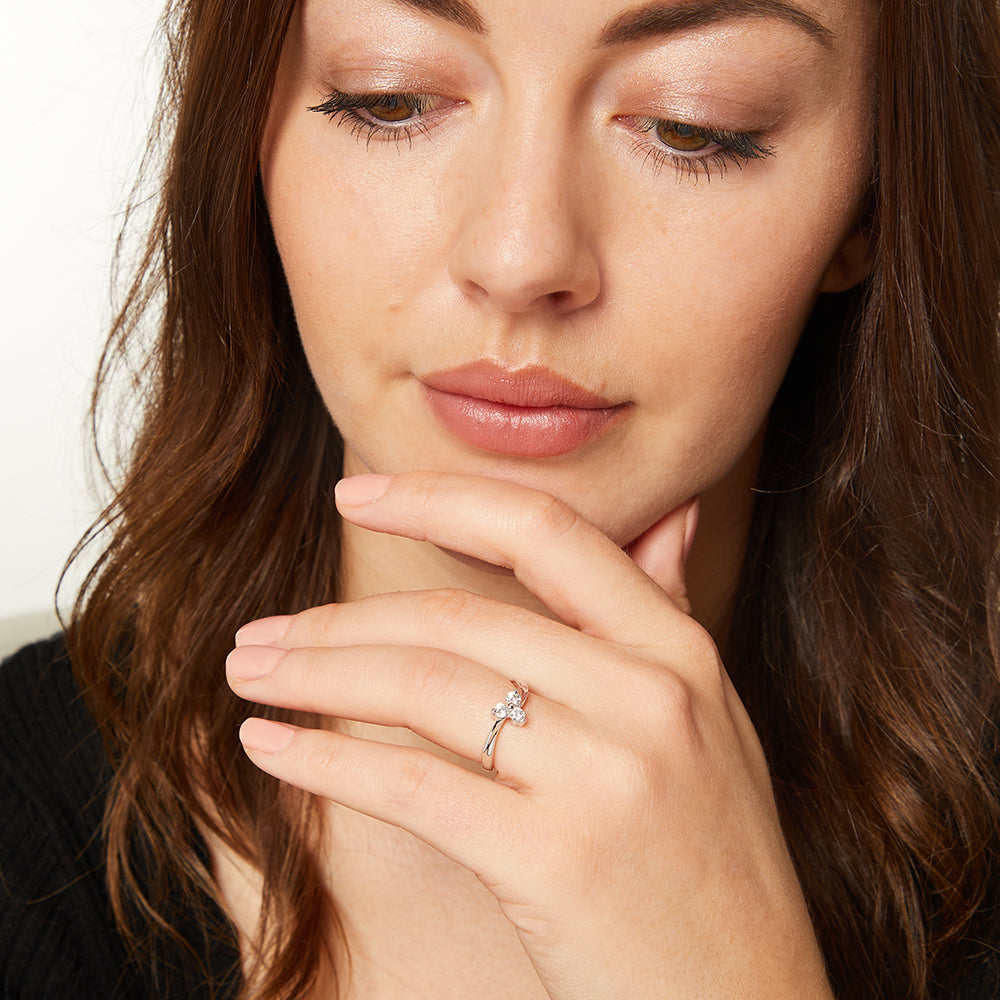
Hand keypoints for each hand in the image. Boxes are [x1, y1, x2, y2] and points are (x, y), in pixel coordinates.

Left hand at [227, 472, 832, 999]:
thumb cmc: (718, 866)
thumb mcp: (715, 722)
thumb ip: (673, 617)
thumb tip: (673, 517)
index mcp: (680, 654)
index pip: (545, 533)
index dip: (440, 498)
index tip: (358, 491)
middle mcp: (648, 697)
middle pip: (456, 617)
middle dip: (337, 619)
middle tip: (263, 631)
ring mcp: (604, 776)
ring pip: (422, 685)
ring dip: (314, 674)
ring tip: (252, 674)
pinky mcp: (553, 861)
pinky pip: (412, 785)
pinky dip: (325, 759)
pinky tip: (270, 748)